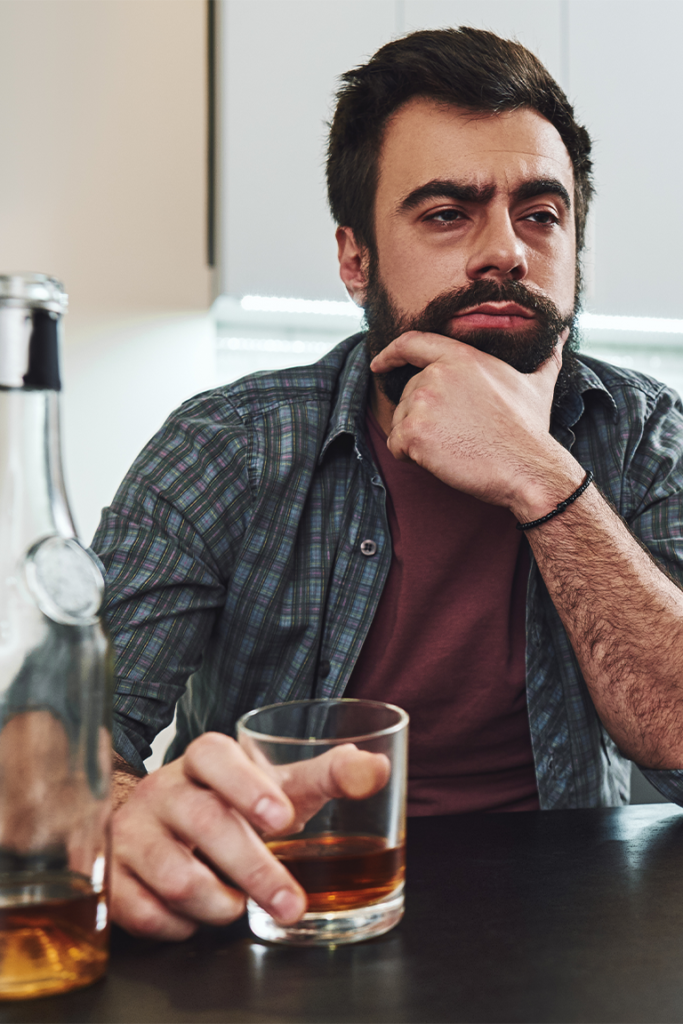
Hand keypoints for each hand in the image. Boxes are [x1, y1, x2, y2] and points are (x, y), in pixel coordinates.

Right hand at [111, 732, 389, 939]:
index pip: (216, 756)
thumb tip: (378, 768)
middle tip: (292, 903)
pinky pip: (144, 911)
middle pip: (205, 823)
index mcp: (204, 759)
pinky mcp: (113, 875)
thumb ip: (329, 775)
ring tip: (238, 905)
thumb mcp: (282, 784)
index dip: (247, 784)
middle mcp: (163, 790)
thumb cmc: (232, 802)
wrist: (160, 822)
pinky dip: (180, 925)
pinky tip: (197, 917)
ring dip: (218, 902)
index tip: (282, 817)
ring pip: (174, 874)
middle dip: (255, 869)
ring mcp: (132, 831)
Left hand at [370, 329, 580, 517]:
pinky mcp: (413, 432)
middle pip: (409, 394)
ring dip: (420, 438)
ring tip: (454, 446)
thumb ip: (544, 356)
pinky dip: (412, 457)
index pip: (413, 342)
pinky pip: (397, 445)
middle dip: (424, 417)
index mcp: (461, 356)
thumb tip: (561, 336)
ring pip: (401, 421)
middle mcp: (437, 374)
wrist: (527, 467)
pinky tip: (442, 459)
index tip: (379, 363)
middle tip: (457, 435)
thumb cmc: (530, 430)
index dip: (391, 353)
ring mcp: (422, 402)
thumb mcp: (537, 383)